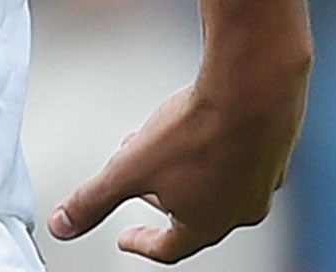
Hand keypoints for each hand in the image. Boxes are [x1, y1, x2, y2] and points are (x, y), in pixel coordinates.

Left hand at [46, 60, 307, 263]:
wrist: (253, 87)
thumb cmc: (197, 131)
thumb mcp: (129, 169)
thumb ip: (94, 200)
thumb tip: (62, 226)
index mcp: (206, 223)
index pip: (169, 248)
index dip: (142, 243)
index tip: (127, 238)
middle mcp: (240, 210)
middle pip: (193, 214)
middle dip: (160, 198)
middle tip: (141, 181)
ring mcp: (261, 180)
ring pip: (215, 184)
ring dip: (184, 171)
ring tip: (161, 144)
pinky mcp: (273, 148)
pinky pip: (236, 156)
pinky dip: (212, 150)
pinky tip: (199, 126)